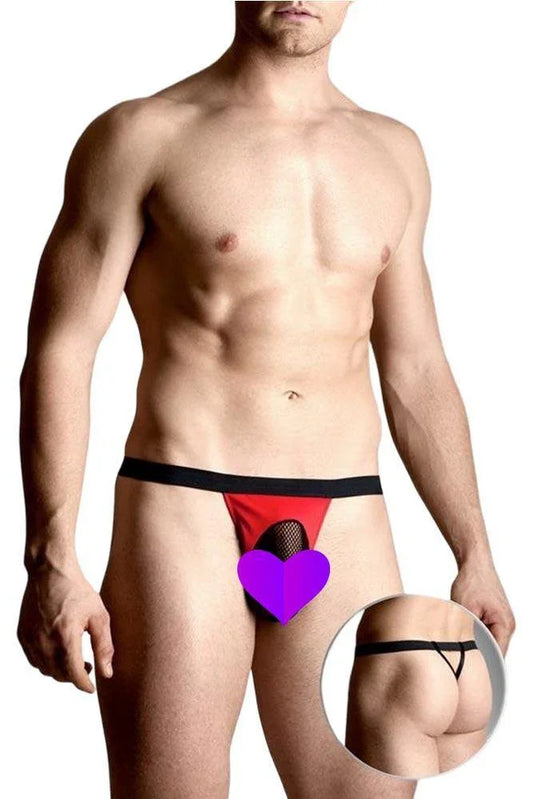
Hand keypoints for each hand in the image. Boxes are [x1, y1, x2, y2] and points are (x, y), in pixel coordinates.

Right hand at [17, 563, 113, 692]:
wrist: (50, 571)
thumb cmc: (77, 590)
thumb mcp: (99, 615)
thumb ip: (104, 646)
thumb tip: (107, 673)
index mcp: (65, 637)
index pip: (74, 675)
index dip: (84, 685)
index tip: (91, 688)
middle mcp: (44, 642)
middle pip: (59, 675)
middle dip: (74, 677)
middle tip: (87, 667)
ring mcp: (30, 639)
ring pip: (45, 670)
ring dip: (59, 671)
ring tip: (74, 659)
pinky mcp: (22, 635)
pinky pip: (33, 659)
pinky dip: (46, 662)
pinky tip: (57, 651)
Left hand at [451, 557, 514, 655]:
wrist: (474, 563)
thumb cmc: (472, 582)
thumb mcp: (465, 609)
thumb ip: (468, 631)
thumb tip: (462, 648)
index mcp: (505, 625)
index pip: (498, 655)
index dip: (484, 664)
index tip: (471, 673)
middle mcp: (507, 625)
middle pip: (494, 650)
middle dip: (478, 653)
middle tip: (461, 658)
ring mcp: (502, 620)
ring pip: (489, 641)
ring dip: (476, 642)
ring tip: (461, 641)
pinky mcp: (494, 616)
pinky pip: (486, 632)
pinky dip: (476, 633)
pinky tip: (464, 630)